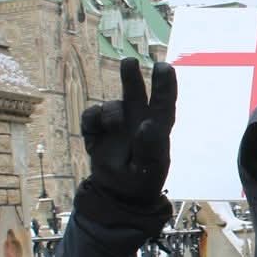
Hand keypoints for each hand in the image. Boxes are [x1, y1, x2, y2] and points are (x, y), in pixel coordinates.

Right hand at [79, 59, 176, 205]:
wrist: (116, 194)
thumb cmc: (141, 180)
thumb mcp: (149, 169)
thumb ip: (150, 147)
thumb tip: (146, 124)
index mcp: (156, 128)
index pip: (163, 102)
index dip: (165, 84)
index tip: (163, 67)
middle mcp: (137, 120)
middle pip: (135, 92)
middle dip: (131, 76)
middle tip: (129, 62)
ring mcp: (116, 123)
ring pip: (112, 104)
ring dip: (111, 111)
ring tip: (113, 126)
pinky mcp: (97, 130)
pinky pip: (91, 115)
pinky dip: (92, 120)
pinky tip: (96, 133)